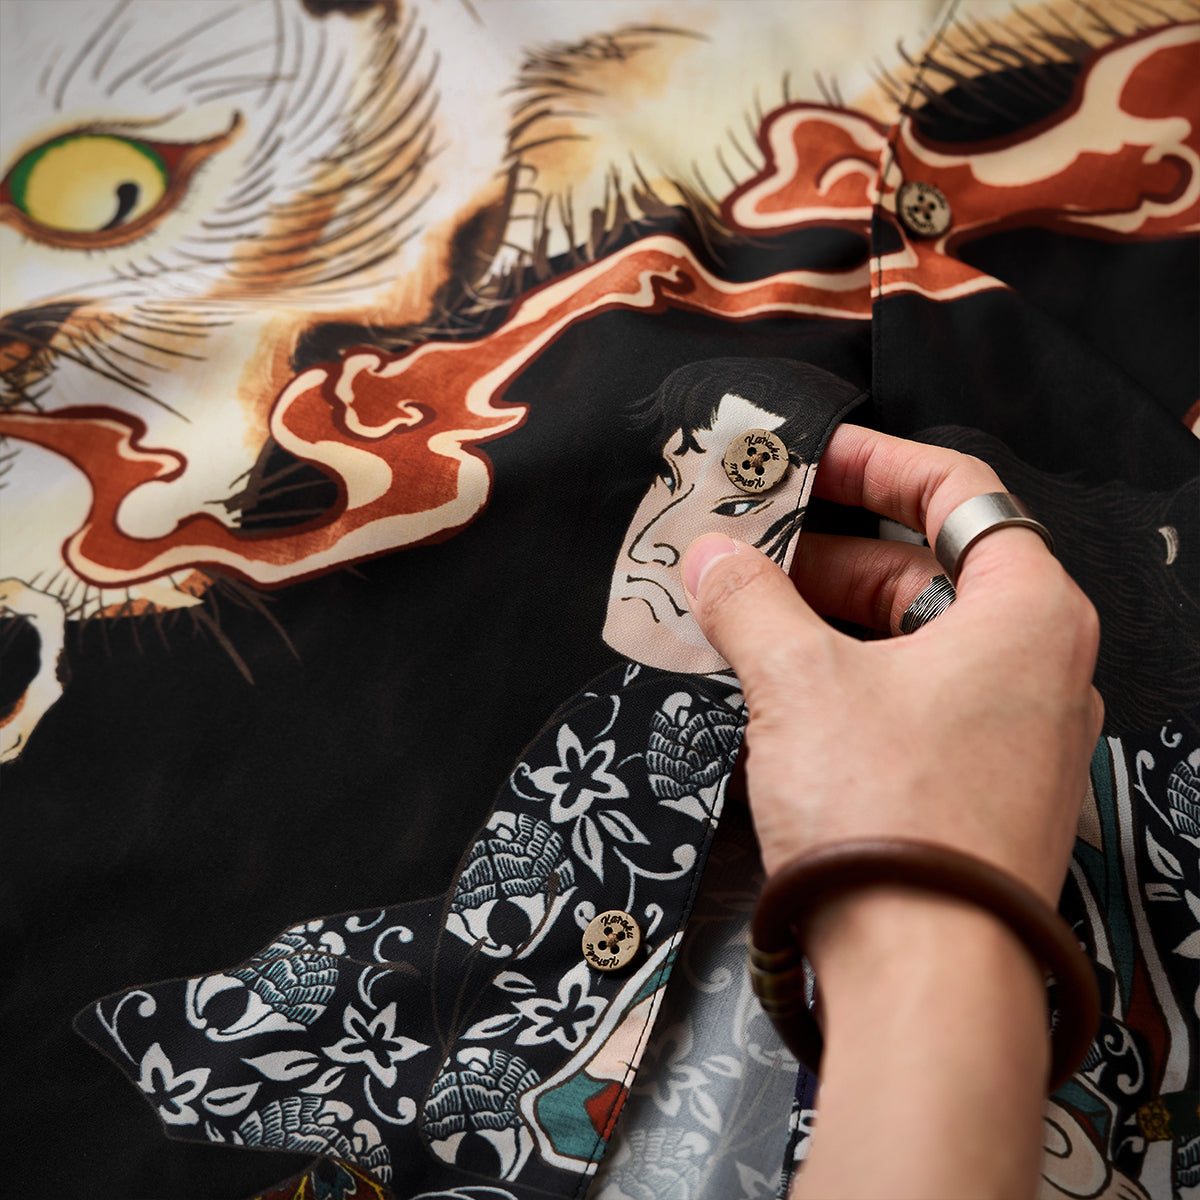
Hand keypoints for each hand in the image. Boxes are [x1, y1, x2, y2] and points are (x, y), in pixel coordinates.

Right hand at [681, 424, 1102, 908]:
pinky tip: (781, 685)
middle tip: (753, 548)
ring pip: (915, 642)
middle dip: (832, 555)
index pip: (960, 494)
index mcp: (1027, 615)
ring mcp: (1014, 734)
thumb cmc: (892, 819)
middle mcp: (1039, 669)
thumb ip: (749, 602)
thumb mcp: (798, 682)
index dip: (878, 463)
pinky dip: (850, 678)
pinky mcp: (978, 788)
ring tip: (748, 616)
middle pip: (927, 571)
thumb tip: (711, 558)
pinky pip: (913, 701)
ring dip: (830, 620)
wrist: (922, 975)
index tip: (815, 458)